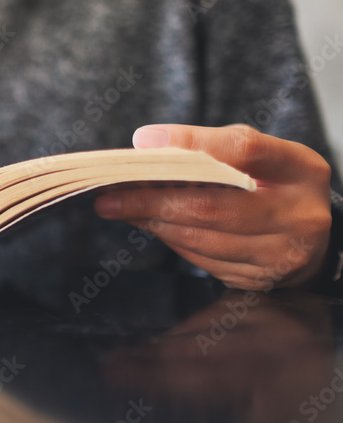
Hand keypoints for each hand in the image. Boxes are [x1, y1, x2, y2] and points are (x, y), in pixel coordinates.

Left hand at [93, 124, 331, 290]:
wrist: (313, 234)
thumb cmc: (275, 183)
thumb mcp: (259, 154)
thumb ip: (209, 144)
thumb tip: (147, 144)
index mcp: (300, 170)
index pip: (243, 150)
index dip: (190, 144)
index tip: (144, 143)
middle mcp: (298, 216)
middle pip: (212, 206)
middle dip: (151, 201)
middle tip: (109, 196)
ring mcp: (281, 254)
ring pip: (201, 239)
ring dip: (153, 222)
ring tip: (119, 207)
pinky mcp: (261, 279)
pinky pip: (202, 260)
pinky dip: (171, 240)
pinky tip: (151, 224)